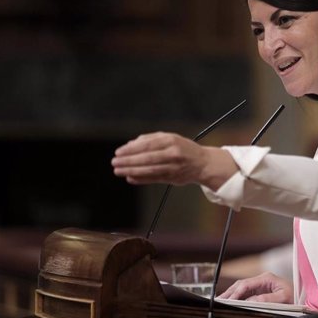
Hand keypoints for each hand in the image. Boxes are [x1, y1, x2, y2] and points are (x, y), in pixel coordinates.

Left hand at [111, 132, 236, 189]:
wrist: (203, 163)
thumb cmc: (183, 148)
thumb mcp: (170, 138)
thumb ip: (150, 139)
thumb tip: (130, 144)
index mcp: (171, 140)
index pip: (147, 145)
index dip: (131, 149)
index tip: (118, 152)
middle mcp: (173, 153)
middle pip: (147, 158)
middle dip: (128, 161)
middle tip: (114, 163)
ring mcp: (173, 166)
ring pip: (149, 170)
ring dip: (131, 171)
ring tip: (118, 171)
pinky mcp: (173, 178)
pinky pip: (154, 179)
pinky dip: (141, 179)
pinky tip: (130, 178)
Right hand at [218, 272, 293, 303]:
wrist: (302, 302)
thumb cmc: (295, 299)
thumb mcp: (283, 299)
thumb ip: (267, 299)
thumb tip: (251, 301)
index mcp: (267, 278)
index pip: (246, 284)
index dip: (236, 292)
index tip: (229, 301)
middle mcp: (262, 280)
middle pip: (241, 285)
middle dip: (230, 293)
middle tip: (219, 301)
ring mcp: (260, 286)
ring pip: (242, 289)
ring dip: (232, 295)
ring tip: (221, 302)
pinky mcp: (260, 292)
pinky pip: (246, 294)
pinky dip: (237, 298)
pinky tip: (231, 303)